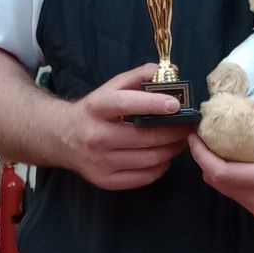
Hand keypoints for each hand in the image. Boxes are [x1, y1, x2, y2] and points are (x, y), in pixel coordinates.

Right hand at [63, 64, 191, 189]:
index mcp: (97, 108)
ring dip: (173, 149)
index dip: (153, 104)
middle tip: (191, 124)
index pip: (127, 104)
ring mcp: (101, 162)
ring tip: (183, 139)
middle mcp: (97, 136)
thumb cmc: (94, 110)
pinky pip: (145, 176)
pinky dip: (162, 166)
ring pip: (150, 159)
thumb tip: (170, 71)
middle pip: (145, 136)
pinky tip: (166, 155)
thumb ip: (139, 76)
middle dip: (175, 131)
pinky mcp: (107, 181)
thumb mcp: (110, 87)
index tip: (176, 104)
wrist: (62, 138)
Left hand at [189, 103, 253, 222]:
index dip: (200, 154)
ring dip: (217, 167)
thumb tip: (253, 104)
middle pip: (216, 182)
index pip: (219, 172)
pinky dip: (230, 176)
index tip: (194, 134)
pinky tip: (238, 157)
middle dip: (204, 158)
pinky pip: (238, 194)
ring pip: (226, 190)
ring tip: (218, 142)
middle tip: (204, 134)